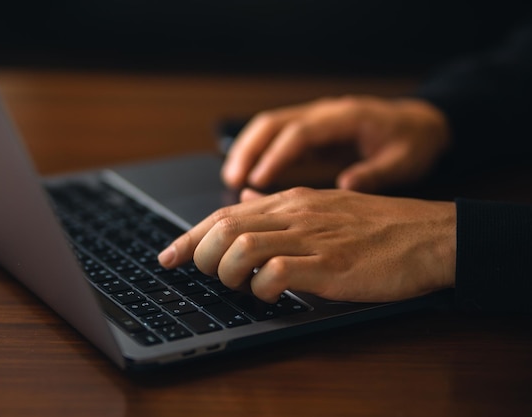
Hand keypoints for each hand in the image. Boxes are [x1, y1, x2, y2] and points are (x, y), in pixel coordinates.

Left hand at [158, 187, 455, 302]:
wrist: (429, 234)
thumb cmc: (376, 225)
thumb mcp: (323, 204)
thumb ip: (280, 204)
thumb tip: (246, 197)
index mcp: (291, 199)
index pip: (225, 212)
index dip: (190, 237)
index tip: (168, 257)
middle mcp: (295, 213)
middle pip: (224, 227)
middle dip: (203, 255)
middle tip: (208, 275)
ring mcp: (313, 237)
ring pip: (244, 246)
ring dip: (228, 271)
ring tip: (239, 284)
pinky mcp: (332, 264)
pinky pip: (278, 272)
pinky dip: (262, 287)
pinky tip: (269, 294)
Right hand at [221, 96, 450, 192]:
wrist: (418, 124)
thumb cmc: (411, 142)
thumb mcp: (404, 161)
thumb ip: (376, 173)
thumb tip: (346, 184)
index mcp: (346, 117)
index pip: (300, 132)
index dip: (276, 155)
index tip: (258, 180)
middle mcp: (323, 112)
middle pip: (273, 123)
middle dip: (248, 150)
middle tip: (232, 180)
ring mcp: (314, 118)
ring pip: (268, 127)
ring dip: (246, 150)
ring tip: (231, 179)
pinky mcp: (310, 131)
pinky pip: (275, 137)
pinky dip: (256, 153)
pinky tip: (246, 176)